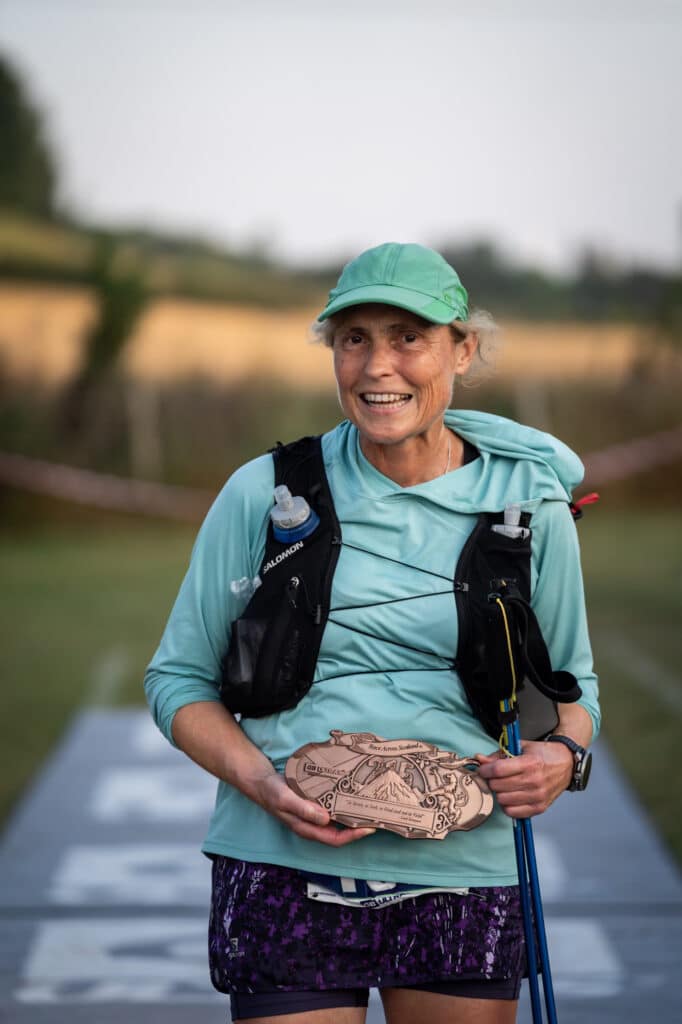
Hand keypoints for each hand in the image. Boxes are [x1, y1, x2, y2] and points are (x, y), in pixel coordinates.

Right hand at [250, 768, 376, 845]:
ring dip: (353, 815)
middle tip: (375, 815)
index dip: (353, 836)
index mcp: (307, 828)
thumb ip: (303, 808)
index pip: (335, 839)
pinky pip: (334, 807)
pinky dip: (344, 804)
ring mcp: (315, 815)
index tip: (369, 827)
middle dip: (358, 827)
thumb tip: (325, 818)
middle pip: (341, 832)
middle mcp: (314, 825)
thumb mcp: (285, 799)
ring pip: (338, 820)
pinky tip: (353, 794)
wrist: (262, 782)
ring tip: (369, 806)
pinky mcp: (315, 804)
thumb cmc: (273, 792)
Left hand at [475, 740, 573, 818]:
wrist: (566, 764)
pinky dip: (507, 805)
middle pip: (498, 786)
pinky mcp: (539, 808)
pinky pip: (513, 812)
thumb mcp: (521, 747)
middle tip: (494, 777)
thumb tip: (480, 759)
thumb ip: (499, 755)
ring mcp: (537, 796)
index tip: (483, 769)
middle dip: (491, 780)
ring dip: (499, 793)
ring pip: (503, 800)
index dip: (485, 770)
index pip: (498, 770)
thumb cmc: (543, 754)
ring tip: (504, 786)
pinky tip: (511, 796)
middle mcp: (534, 781)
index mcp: (529, 763)